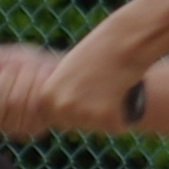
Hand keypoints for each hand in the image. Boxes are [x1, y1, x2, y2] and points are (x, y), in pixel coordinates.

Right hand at [0, 43, 69, 136]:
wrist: (60, 71)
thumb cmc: (28, 63)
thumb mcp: (2, 58)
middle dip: (5, 82)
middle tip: (15, 69)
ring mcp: (13, 128)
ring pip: (10, 105)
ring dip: (22, 83)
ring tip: (32, 72)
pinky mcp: (31, 129)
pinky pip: (27, 110)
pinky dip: (34, 90)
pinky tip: (42, 82)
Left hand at [34, 26, 150, 133]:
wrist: (122, 43)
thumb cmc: (97, 51)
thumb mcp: (66, 72)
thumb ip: (60, 95)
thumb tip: (61, 119)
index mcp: (46, 97)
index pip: (58, 118)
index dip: (75, 105)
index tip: (86, 87)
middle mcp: (61, 108)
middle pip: (76, 124)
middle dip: (90, 113)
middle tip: (102, 86)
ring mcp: (83, 115)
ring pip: (97, 126)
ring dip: (107, 114)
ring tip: (112, 87)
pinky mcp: (106, 119)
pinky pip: (116, 126)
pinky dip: (123, 115)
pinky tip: (122, 93)